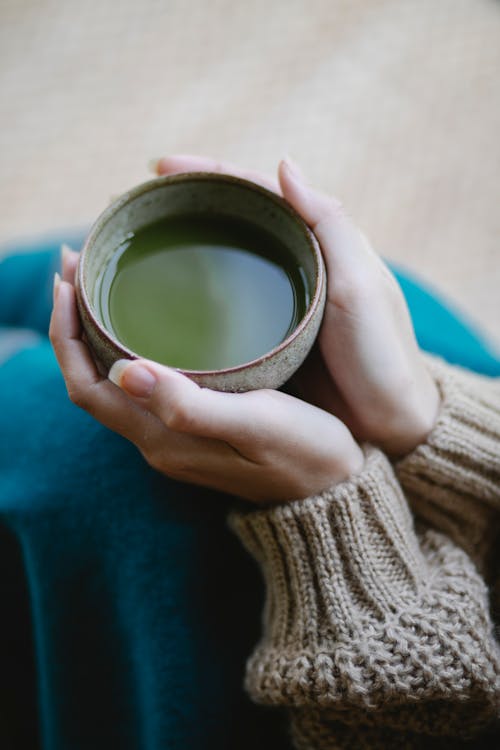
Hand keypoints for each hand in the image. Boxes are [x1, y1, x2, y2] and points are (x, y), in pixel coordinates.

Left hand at [49, 248, 362, 503]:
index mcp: (162, 438)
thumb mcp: (256, 424)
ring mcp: (172, 438)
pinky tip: (142, 319)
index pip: (86, 387)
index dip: (66, 336)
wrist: (333, 492)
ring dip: (96, 333)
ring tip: (101, 282)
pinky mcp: (191, 429)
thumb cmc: (305, 453)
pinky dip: (124, 347)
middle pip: (90, 379)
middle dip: (74, 323)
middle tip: (78, 264)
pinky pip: (137, 385)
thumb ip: (191, 406)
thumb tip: (124, 370)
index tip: (68, 280)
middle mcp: (156, 441)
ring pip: (112, 381)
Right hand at [152, 155, 439, 454]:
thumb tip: (283, 163)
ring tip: (133, 244)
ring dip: (179, 249)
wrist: (387, 424)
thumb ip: (328, 224)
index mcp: (316, 244)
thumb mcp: (360, 285)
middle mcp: (292, 266)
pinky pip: (219, 309)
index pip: (254, 192)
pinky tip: (158, 300)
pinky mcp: (262, 342)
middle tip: (130, 207)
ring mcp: (274, 305)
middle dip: (180, 209)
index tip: (158, 167)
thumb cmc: (379, 354)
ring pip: (220, 264)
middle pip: (229, 223)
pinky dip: (190, 298)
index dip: (206, 173)